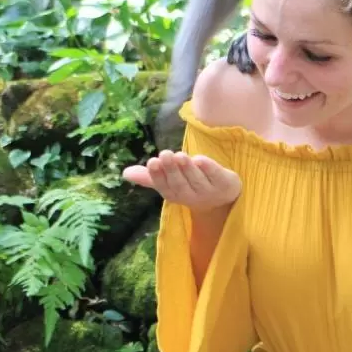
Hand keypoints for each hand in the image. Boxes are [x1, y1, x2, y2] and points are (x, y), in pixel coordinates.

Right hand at [122, 150, 240, 211]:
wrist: (224, 196)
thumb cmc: (191, 184)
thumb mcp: (171, 181)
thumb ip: (151, 176)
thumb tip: (125, 173)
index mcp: (176, 195)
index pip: (165, 187)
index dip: (158, 176)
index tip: (152, 161)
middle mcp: (192, 197)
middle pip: (180, 185)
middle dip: (172, 170)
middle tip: (165, 154)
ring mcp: (210, 192)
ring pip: (197, 181)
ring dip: (188, 169)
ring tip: (179, 155)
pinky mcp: (226, 184)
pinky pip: (217, 177)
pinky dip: (209, 169)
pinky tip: (200, 159)